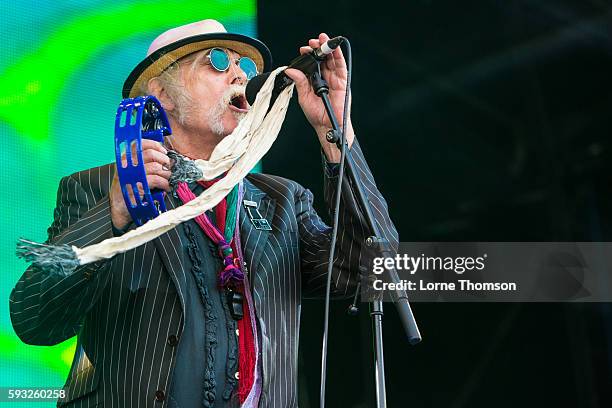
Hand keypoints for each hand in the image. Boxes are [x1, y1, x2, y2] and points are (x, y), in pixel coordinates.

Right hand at [109, 139, 171, 229]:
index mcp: (125, 158)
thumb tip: (164, 157)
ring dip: (166, 173)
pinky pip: (157, 179)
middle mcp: (126, 164)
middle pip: (150, 154)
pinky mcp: (137, 186)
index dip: (155, 146)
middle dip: (164, 160)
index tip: (163, 152)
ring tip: (167, 179)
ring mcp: (131, 175)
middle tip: (168, 167)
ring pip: (155, 166)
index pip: (140, 144)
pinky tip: (165, 187)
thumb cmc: (129, 189)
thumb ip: (144, 163)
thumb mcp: (133, 172)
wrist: (120, 208)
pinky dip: (165, 183)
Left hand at [284, 33, 353, 161]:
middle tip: (312, 42)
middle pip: (323, 59)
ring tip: (322, 39)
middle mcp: (325, 77)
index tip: (303, 50)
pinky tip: (334, 47)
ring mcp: (334, 79)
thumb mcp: (304, 97)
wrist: (327, 126)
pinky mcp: (342, 82)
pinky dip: (338, 55)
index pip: (312, 64)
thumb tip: (290, 70)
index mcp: (314, 80)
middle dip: (318, 48)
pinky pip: (341, 66)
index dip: (308, 55)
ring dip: (328, 48)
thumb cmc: (316, 115)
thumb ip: (300, 82)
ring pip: (332, 59)